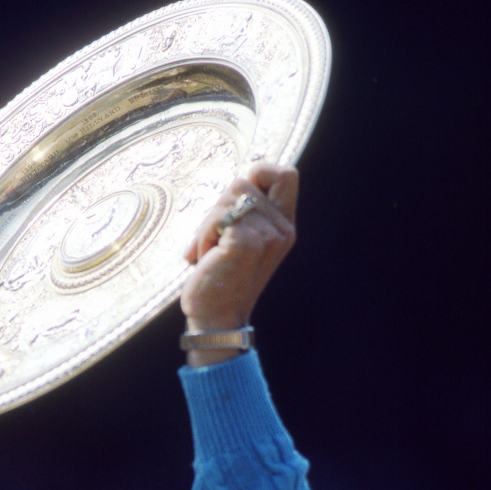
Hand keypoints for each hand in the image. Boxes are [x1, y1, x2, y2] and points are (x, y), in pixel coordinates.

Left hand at [181, 165, 297, 365]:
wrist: (216, 317)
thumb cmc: (221, 276)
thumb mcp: (241, 238)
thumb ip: (245, 210)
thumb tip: (237, 180)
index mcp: (284, 225)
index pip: (286, 174)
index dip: (260, 173)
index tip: (238, 199)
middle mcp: (282, 229)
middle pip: (244, 180)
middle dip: (219, 205)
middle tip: (214, 238)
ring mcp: (268, 236)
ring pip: (227, 199)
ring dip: (208, 225)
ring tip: (210, 251)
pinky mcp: (247, 243)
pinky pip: (218, 217)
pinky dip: (203, 235)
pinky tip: (206, 257)